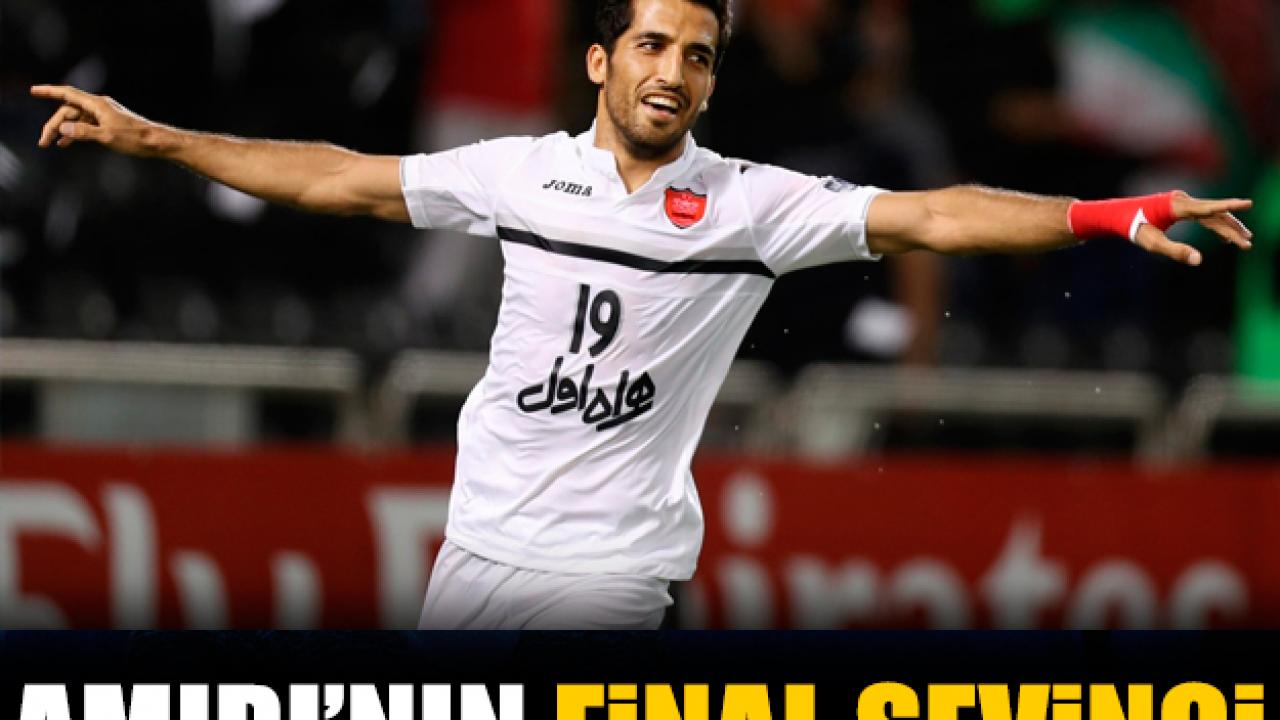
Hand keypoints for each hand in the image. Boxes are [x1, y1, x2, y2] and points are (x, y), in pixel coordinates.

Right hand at [31, 84, 164, 156]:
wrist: (157, 142)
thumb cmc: (135, 138)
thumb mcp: (107, 137)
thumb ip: (84, 132)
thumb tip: (64, 128)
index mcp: (97, 104)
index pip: (68, 94)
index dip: (49, 92)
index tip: (33, 91)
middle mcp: (99, 106)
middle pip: (69, 110)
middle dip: (54, 124)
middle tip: (43, 141)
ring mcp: (104, 115)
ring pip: (76, 119)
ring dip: (63, 130)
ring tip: (51, 144)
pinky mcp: (108, 123)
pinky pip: (86, 125)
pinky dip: (75, 132)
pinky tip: (67, 143)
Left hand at [1134, 190, 1252, 265]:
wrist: (1119, 215)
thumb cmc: (1134, 229)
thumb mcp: (1153, 243)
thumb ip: (1176, 251)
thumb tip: (1198, 260)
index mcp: (1178, 206)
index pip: (1210, 208)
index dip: (1230, 206)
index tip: (1249, 203)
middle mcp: (1183, 200)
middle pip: (1215, 214)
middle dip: (1232, 229)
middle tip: (1248, 243)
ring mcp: (1183, 202)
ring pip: (1211, 215)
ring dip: (1227, 228)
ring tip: (1243, 241)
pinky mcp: (1181, 207)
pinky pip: (1203, 216)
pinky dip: (1215, 226)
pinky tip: (1225, 238)